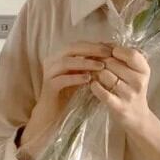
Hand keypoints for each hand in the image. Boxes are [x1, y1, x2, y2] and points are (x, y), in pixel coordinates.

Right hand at [18, 41, 111, 159]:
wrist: (53, 115)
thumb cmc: (69, 97)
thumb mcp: (81, 79)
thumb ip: (90, 68)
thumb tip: (110, 59)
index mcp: (60, 57)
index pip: (78, 45)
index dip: (94, 44)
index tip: (111, 47)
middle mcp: (53, 61)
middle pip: (72, 48)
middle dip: (91, 49)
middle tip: (107, 52)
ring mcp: (49, 73)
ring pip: (66, 62)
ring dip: (85, 63)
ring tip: (101, 66)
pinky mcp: (48, 86)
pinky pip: (62, 79)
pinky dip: (75, 78)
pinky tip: (88, 80)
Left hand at [89, 45, 150, 130]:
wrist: (136, 117)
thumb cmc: (131, 89)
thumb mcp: (135, 72)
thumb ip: (123, 57)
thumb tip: (101, 44)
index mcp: (144, 70)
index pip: (130, 54)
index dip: (115, 50)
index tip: (108, 53)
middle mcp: (139, 82)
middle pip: (113, 63)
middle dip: (100, 61)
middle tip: (94, 64)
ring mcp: (129, 95)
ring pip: (105, 75)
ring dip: (95, 73)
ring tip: (93, 74)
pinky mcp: (118, 107)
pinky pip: (101, 91)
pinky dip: (94, 86)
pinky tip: (93, 85)